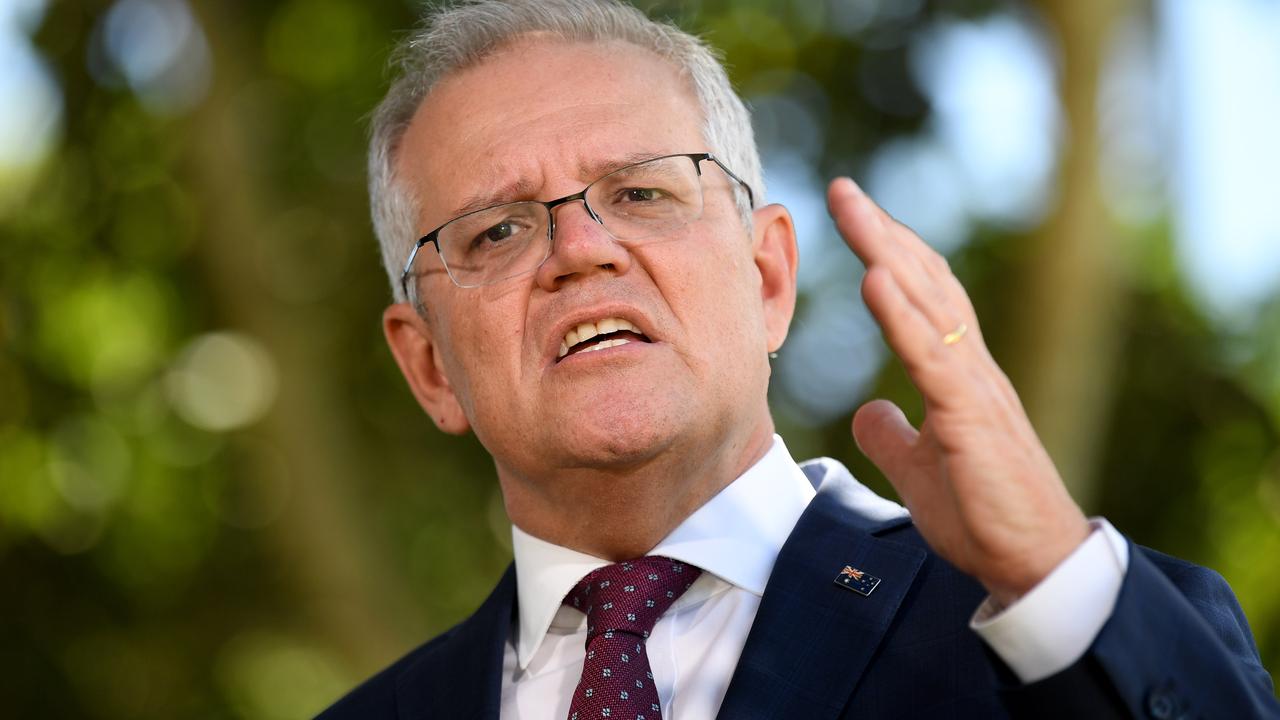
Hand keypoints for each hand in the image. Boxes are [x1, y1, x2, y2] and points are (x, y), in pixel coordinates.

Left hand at [827, 177, 1089, 604]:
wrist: (1032, 561)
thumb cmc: (984, 512)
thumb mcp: (920, 467)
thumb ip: (893, 435)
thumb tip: (867, 410)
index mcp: (957, 375)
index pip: (923, 297)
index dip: (889, 253)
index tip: (855, 217)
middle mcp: (970, 367)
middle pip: (925, 281)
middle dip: (882, 232)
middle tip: (843, 188)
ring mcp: (974, 387)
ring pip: (930, 302)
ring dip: (888, 250)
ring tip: (854, 209)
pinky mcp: (971, 416)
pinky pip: (933, 355)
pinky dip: (903, 313)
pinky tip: (876, 277)